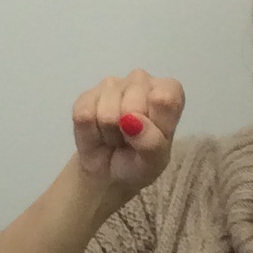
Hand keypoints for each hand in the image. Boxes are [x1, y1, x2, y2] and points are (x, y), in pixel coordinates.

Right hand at [72, 71, 184, 200]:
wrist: (108, 172)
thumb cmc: (140, 162)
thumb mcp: (155, 161)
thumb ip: (151, 142)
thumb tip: (132, 120)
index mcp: (168, 90)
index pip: (165, 98)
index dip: (156, 122)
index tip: (152, 134)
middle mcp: (141, 80)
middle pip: (133, 106)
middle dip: (129, 132)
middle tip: (131, 139)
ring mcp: (111, 84)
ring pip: (107, 113)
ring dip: (110, 134)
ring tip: (116, 136)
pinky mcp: (86, 95)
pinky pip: (85, 116)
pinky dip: (91, 133)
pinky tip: (98, 132)